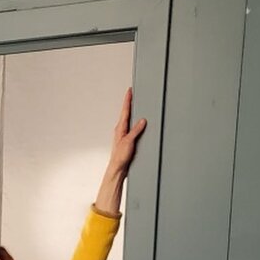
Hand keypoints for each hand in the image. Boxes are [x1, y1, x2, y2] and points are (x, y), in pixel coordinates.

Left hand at [95, 88, 146, 213]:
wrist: (117, 169)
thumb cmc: (120, 157)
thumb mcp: (129, 142)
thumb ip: (135, 130)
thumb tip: (142, 120)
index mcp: (120, 128)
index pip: (125, 110)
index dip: (127, 100)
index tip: (130, 90)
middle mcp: (121, 130)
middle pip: (126, 113)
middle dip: (130, 103)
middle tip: (133, 93)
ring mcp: (123, 135)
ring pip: (129, 120)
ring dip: (133, 112)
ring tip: (137, 104)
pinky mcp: (127, 141)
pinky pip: (132, 128)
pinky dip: (135, 122)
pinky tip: (139, 123)